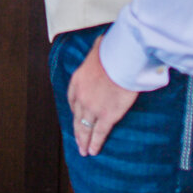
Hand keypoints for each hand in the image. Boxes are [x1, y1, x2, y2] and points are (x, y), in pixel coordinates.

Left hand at [66, 39, 137, 156]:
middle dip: (77, 131)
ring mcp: (92, 108)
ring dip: (84, 141)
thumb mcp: (99, 48)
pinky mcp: (106, 116)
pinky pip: (99, 133)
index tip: (77, 116)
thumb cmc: (113, 51)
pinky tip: (93, 151)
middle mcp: (81, 96)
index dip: (75, 109)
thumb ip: (98, 49)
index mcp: (78, 80)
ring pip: (85, 128)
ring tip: (84, 151)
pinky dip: (95, 143)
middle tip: (77, 142)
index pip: (72, 99)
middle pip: (76, 117)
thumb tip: (102, 41)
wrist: (120, 61)